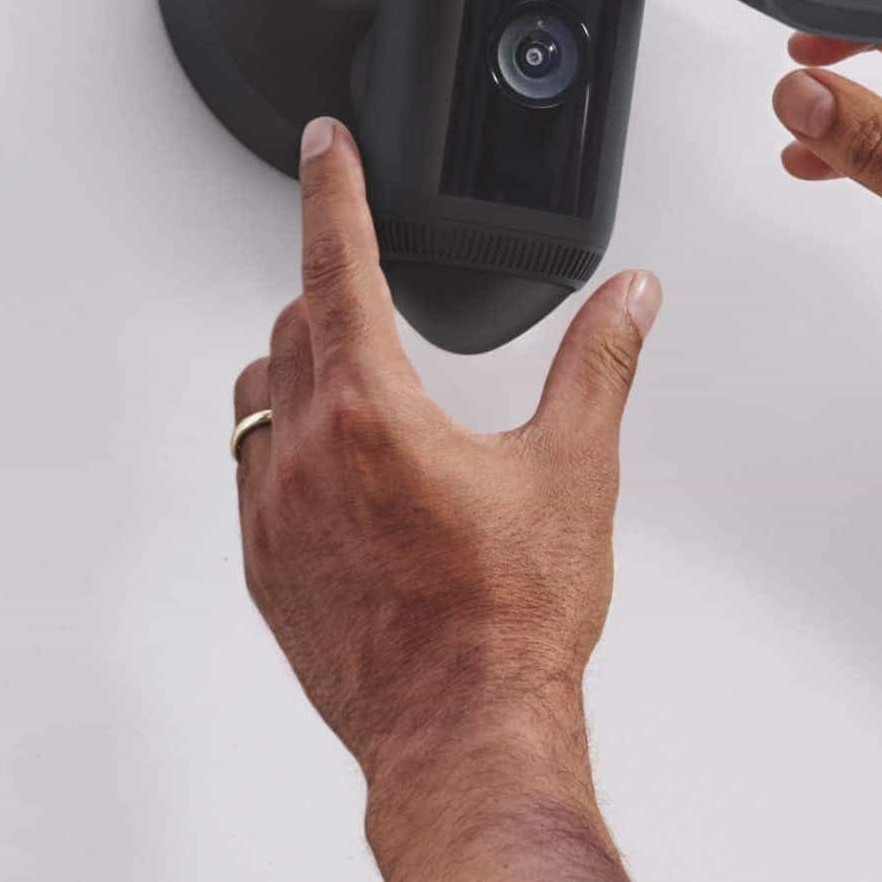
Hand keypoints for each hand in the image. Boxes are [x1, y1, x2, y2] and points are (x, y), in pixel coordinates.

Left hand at [231, 119, 662, 795]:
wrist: (466, 734)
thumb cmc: (513, 620)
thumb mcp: (576, 472)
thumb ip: (598, 366)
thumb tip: (628, 299)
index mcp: (374, 414)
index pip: (336, 265)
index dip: (331, 192)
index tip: (324, 147)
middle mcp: (304, 457)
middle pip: (293, 328)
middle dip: (330, 291)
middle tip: (369, 284)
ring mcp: (273, 517)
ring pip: (258, 400)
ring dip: (299, 368)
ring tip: (355, 377)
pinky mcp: (265, 572)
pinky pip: (253, 477)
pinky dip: (287, 447)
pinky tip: (341, 473)